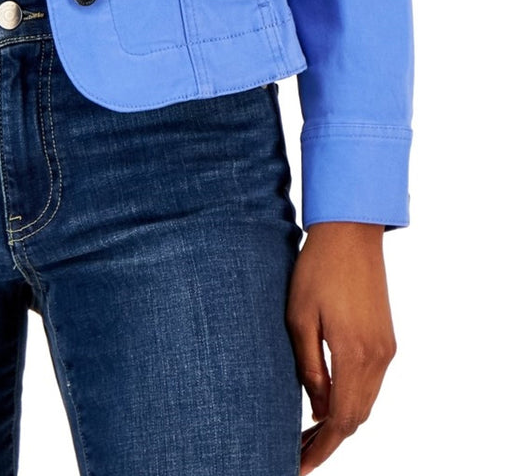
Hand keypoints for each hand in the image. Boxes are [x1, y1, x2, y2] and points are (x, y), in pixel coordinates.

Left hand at [286, 221, 396, 472]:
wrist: (351, 233)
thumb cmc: (316, 269)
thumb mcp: (299, 317)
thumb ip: (308, 366)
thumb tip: (316, 409)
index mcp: (354, 353)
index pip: (341, 419)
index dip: (321, 447)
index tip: (299, 463)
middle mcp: (377, 357)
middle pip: (357, 417)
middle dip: (329, 442)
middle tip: (298, 455)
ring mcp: (386, 348)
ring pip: (367, 402)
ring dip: (341, 423)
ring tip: (308, 437)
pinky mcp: (386, 339)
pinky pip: (371, 384)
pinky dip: (352, 401)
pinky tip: (328, 404)